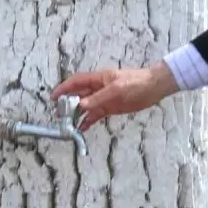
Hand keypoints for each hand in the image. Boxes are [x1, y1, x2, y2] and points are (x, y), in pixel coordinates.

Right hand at [52, 62, 175, 130]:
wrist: (154, 87)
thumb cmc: (136, 83)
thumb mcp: (117, 90)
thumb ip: (98, 98)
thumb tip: (81, 105)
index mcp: (98, 79)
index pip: (76, 82)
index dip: (64, 88)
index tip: (54, 97)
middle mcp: (98, 88)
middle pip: (79, 95)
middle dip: (68, 104)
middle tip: (59, 116)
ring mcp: (104, 98)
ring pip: (86, 107)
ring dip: (77, 115)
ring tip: (68, 125)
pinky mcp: (111, 107)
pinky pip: (96, 114)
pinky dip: (88, 121)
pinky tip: (82, 129)